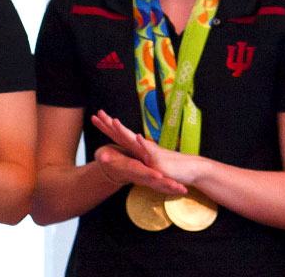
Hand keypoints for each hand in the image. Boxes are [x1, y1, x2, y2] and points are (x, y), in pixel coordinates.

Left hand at [90, 110, 208, 186]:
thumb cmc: (168, 167)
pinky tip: (137, 137)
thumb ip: (138, 159)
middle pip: (122, 134)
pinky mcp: (158, 159)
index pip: (119, 136)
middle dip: (109, 124)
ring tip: (113, 121)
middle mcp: (143, 147)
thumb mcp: (148, 165)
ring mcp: (150, 152)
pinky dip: (144, 144)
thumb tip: (128, 154)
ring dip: (124, 131)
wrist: (189, 170)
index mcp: (138, 148)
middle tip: (97, 113)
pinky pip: (150, 152)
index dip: (106, 126)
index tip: (94, 117)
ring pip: (134, 140)